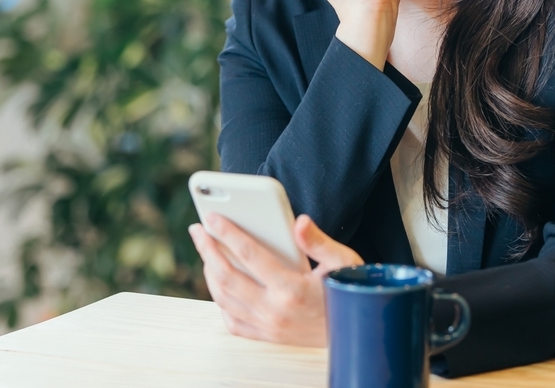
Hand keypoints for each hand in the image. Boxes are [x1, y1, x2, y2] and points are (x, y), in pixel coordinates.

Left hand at [189, 213, 363, 346]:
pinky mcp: (268, 337)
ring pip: (224, 299)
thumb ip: (318, 241)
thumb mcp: (343, 262)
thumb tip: (299, 222)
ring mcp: (268, 327)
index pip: (250, 255)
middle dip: (208, 249)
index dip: (228, 233)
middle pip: (227, 276)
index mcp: (292, 289)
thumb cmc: (348, 291)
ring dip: (209, 272)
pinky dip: (220, 301)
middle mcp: (275, 311)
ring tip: (206, 251)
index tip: (211, 218)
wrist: (356, 331)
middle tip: (198, 230)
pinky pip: (232, 321)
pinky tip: (219, 282)